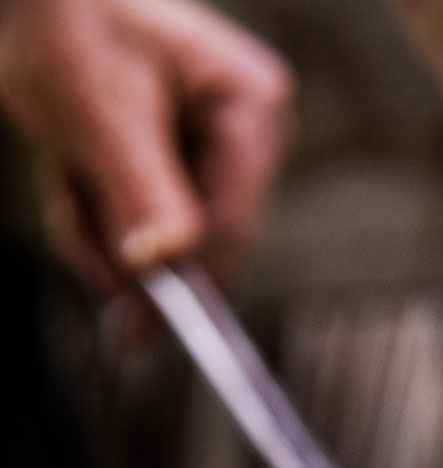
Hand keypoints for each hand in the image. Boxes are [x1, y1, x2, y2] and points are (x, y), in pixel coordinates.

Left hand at [0, 0, 292, 284]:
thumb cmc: (65, 22)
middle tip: (73, 230)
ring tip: (65, 177)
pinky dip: (100, 218)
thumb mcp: (99, 110)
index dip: (186, 281)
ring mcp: (217, 154)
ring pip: (169, 244)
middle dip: (126, 245)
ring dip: (102, 230)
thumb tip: (164, 263)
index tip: (139, 336)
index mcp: (251, 106)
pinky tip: (73, 174)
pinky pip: (149, 229)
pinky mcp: (183, 171)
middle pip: (202, 241)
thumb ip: (139, 188)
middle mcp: (248, 134)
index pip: (230, 221)